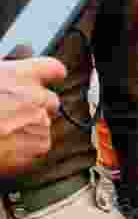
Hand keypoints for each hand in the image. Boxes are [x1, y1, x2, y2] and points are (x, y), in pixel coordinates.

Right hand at [0, 57, 64, 176]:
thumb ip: (5, 81)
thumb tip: (8, 87)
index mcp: (20, 75)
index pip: (53, 69)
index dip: (49, 76)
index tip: (48, 80)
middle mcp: (36, 96)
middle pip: (51, 100)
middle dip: (38, 108)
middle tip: (14, 116)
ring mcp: (39, 121)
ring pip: (45, 124)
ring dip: (30, 129)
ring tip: (3, 134)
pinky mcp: (38, 146)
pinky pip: (40, 146)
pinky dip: (26, 149)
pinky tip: (5, 149)